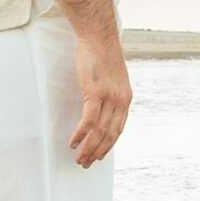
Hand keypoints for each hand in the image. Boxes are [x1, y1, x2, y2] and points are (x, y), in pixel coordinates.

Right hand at [68, 30, 131, 167]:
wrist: (99, 36)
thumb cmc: (102, 54)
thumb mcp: (112, 77)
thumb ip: (110, 92)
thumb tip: (102, 104)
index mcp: (126, 98)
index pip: (119, 129)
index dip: (109, 145)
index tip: (100, 156)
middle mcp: (120, 100)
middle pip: (110, 134)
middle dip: (97, 152)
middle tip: (86, 164)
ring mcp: (109, 97)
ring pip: (99, 131)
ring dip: (88, 148)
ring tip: (79, 159)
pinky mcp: (95, 92)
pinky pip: (89, 120)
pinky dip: (81, 134)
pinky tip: (73, 143)